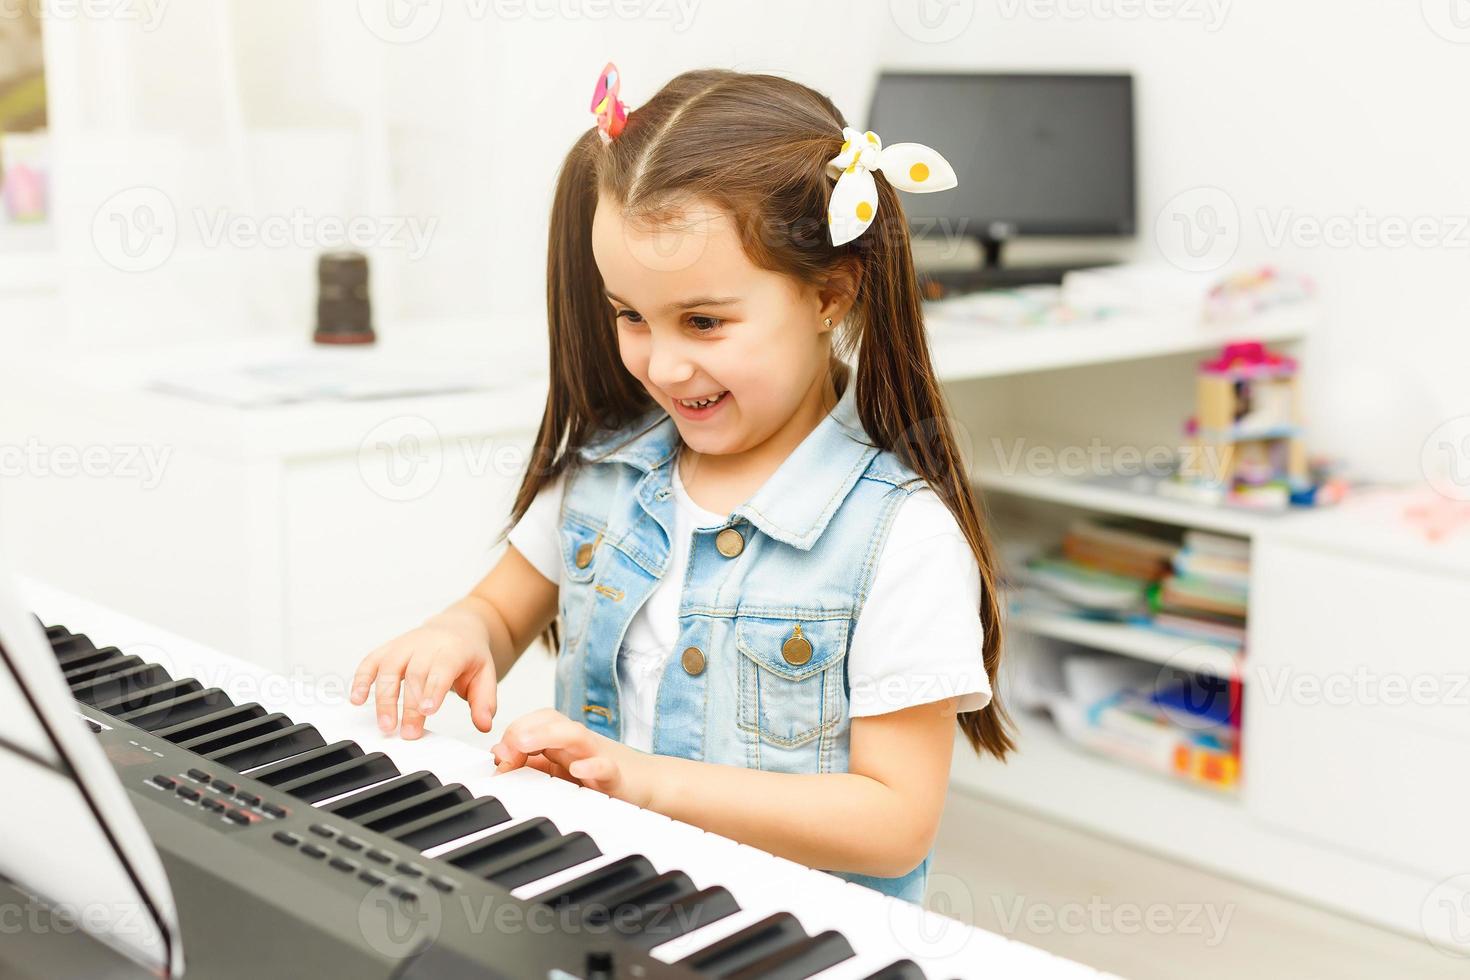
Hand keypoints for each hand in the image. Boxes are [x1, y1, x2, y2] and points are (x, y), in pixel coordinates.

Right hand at [349, 606, 497, 738]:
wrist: (457, 628)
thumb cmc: (468, 655)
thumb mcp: (485, 675)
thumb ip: (485, 701)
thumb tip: (484, 724)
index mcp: (453, 648)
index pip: (441, 667)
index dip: (433, 689)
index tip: (428, 712)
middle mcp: (426, 643)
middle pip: (414, 673)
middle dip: (410, 705)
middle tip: (409, 732)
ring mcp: (405, 645)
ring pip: (388, 668)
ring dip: (383, 698)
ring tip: (385, 725)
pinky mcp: (388, 649)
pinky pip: (371, 661)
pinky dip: (360, 679)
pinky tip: (356, 699)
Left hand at [491, 708, 655, 807]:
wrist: (648, 786)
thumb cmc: (601, 777)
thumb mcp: (559, 772)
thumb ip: (530, 763)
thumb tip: (499, 754)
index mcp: (563, 740)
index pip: (536, 720)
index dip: (515, 731)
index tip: (499, 756)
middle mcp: (579, 743)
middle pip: (552, 720)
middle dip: (525, 729)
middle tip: (506, 747)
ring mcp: (598, 756)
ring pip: (575, 735)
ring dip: (547, 735)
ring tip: (524, 744)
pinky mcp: (616, 777)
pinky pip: (606, 768)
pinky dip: (592, 767)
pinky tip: (578, 770)